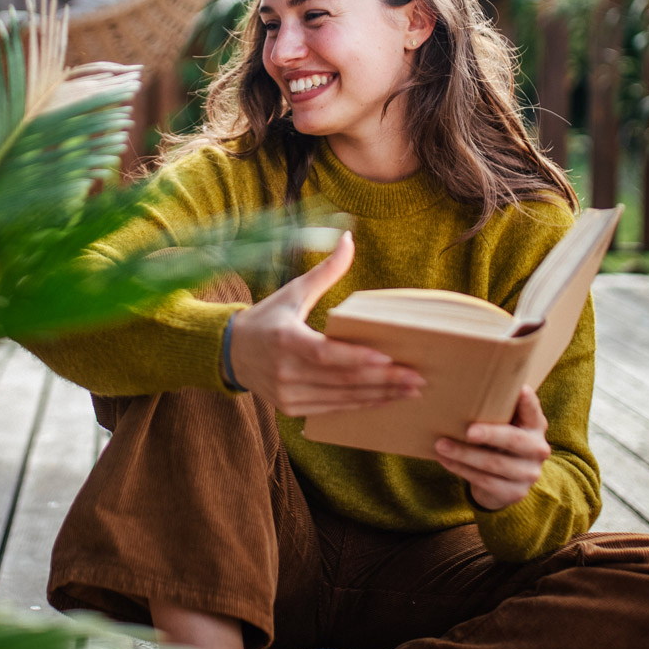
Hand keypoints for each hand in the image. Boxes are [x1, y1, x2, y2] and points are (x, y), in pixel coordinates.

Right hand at [229, 231, 425, 415]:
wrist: (231, 352)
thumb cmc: (268, 317)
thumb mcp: (294, 291)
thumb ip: (326, 271)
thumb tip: (349, 238)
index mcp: (285, 339)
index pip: (326, 354)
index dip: (358, 358)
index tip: (391, 360)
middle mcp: (284, 371)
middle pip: (341, 380)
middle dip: (383, 381)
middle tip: (417, 379)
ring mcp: (287, 394)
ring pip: (341, 400)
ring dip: (378, 397)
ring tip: (410, 392)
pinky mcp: (290, 409)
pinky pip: (331, 409)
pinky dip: (360, 405)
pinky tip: (384, 400)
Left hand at [434, 386, 550, 510]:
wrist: (505, 481)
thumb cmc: (499, 439)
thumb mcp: (504, 423)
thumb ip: (496, 407)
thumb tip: (460, 387)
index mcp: (535, 424)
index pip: (533, 408)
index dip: (527, 400)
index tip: (519, 389)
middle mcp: (538, 448)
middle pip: (513, 440)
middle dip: (489, 434)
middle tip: (467, 431)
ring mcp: (529, 473)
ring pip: (494, 463)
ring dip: (464, 454)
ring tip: (441, 445)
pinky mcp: (515, 492)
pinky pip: (484, 481)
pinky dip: (461, 469)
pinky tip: (445, 460)